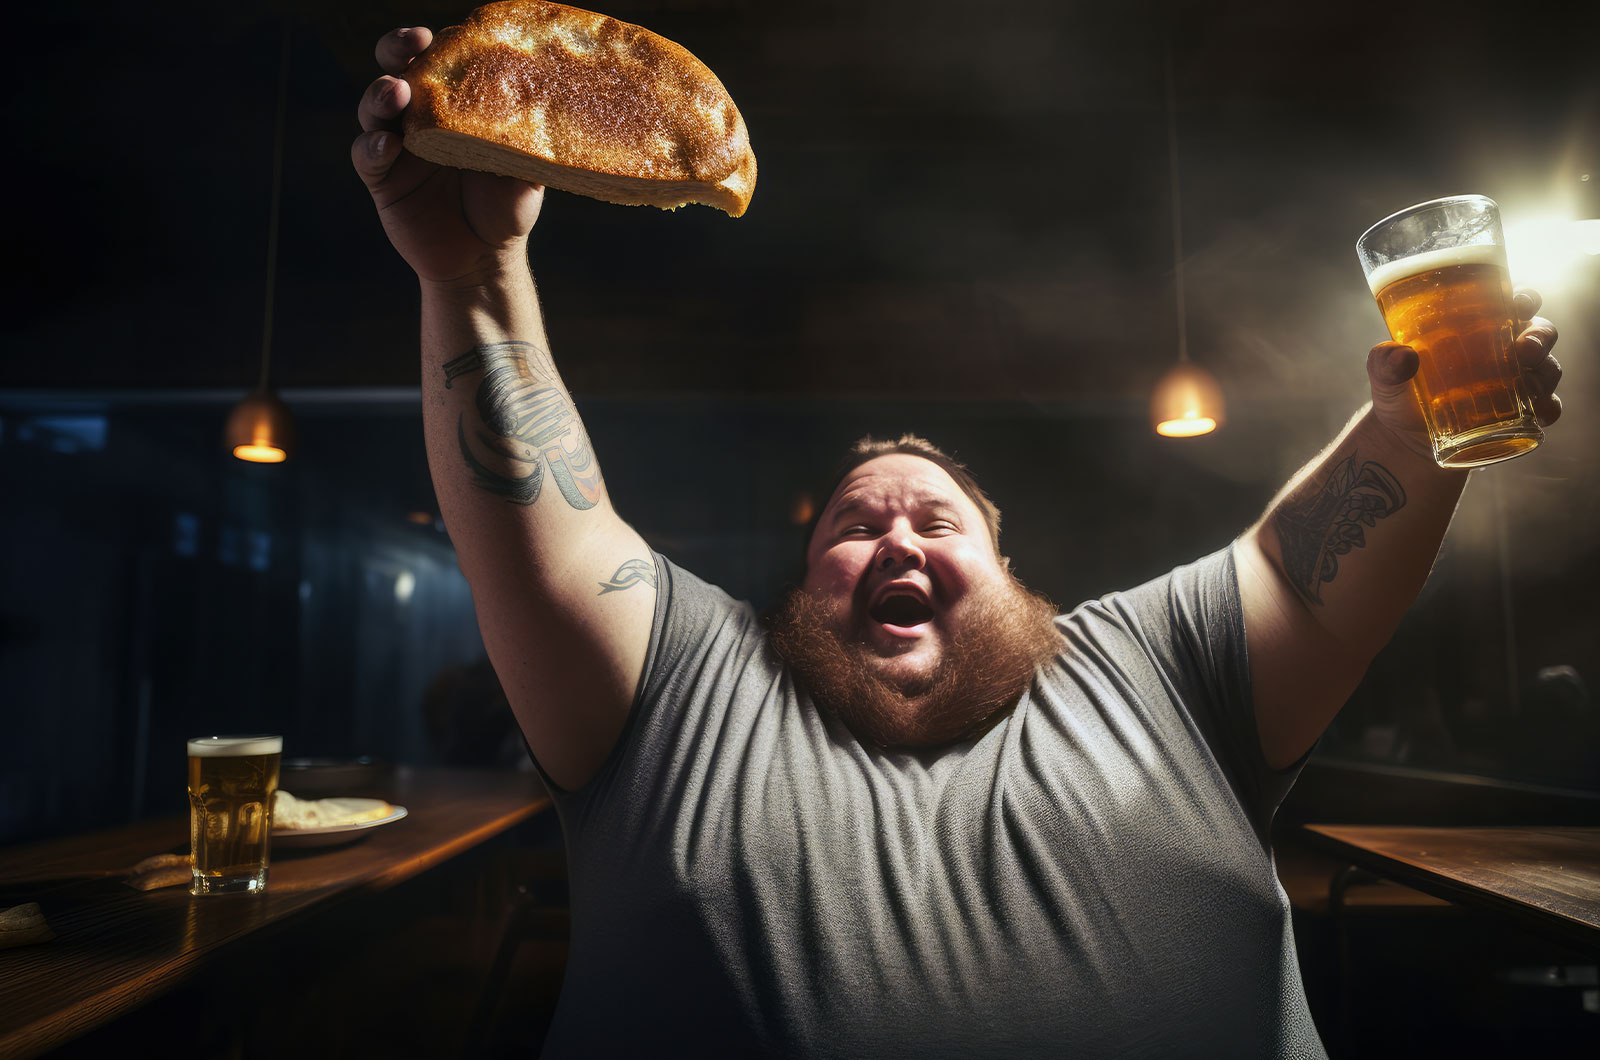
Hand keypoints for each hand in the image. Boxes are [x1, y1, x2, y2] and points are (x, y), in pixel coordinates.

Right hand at [352, 27, 545, 286]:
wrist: (486, 261)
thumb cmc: (507, 209)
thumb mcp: (527, 172)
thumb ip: (531, 140)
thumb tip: (552, 104)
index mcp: (452, 108)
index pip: (437, 64)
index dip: (434, 44)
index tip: (442, 32)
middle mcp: (420, 119)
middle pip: (395, 70)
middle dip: (396, 51)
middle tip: (411, 45)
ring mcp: (398, 148)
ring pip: (374, 109)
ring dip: (380, 95)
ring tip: (396, 92)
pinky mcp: (383, 180)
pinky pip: (368, 157)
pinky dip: (373, 147)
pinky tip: (388, 146)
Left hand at [1367, 288, 1562, 463]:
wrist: (1404, 440)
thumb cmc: (1401, 391)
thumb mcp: (1385, 374)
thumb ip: (1384, 362)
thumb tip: (1400, 355)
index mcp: (1478, 324)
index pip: (1511, 300)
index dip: (1523, 297)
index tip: (1517, 303)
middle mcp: (1506, 348)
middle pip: (1540, 331)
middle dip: (1540, 336)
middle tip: (1524, 349)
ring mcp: (1518, 381)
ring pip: (1548, 368)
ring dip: (1545, 373)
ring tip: (1528, 386)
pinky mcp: (1522, 413)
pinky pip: (1549, 407)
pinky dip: (1548, 409)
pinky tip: (1538, 414)